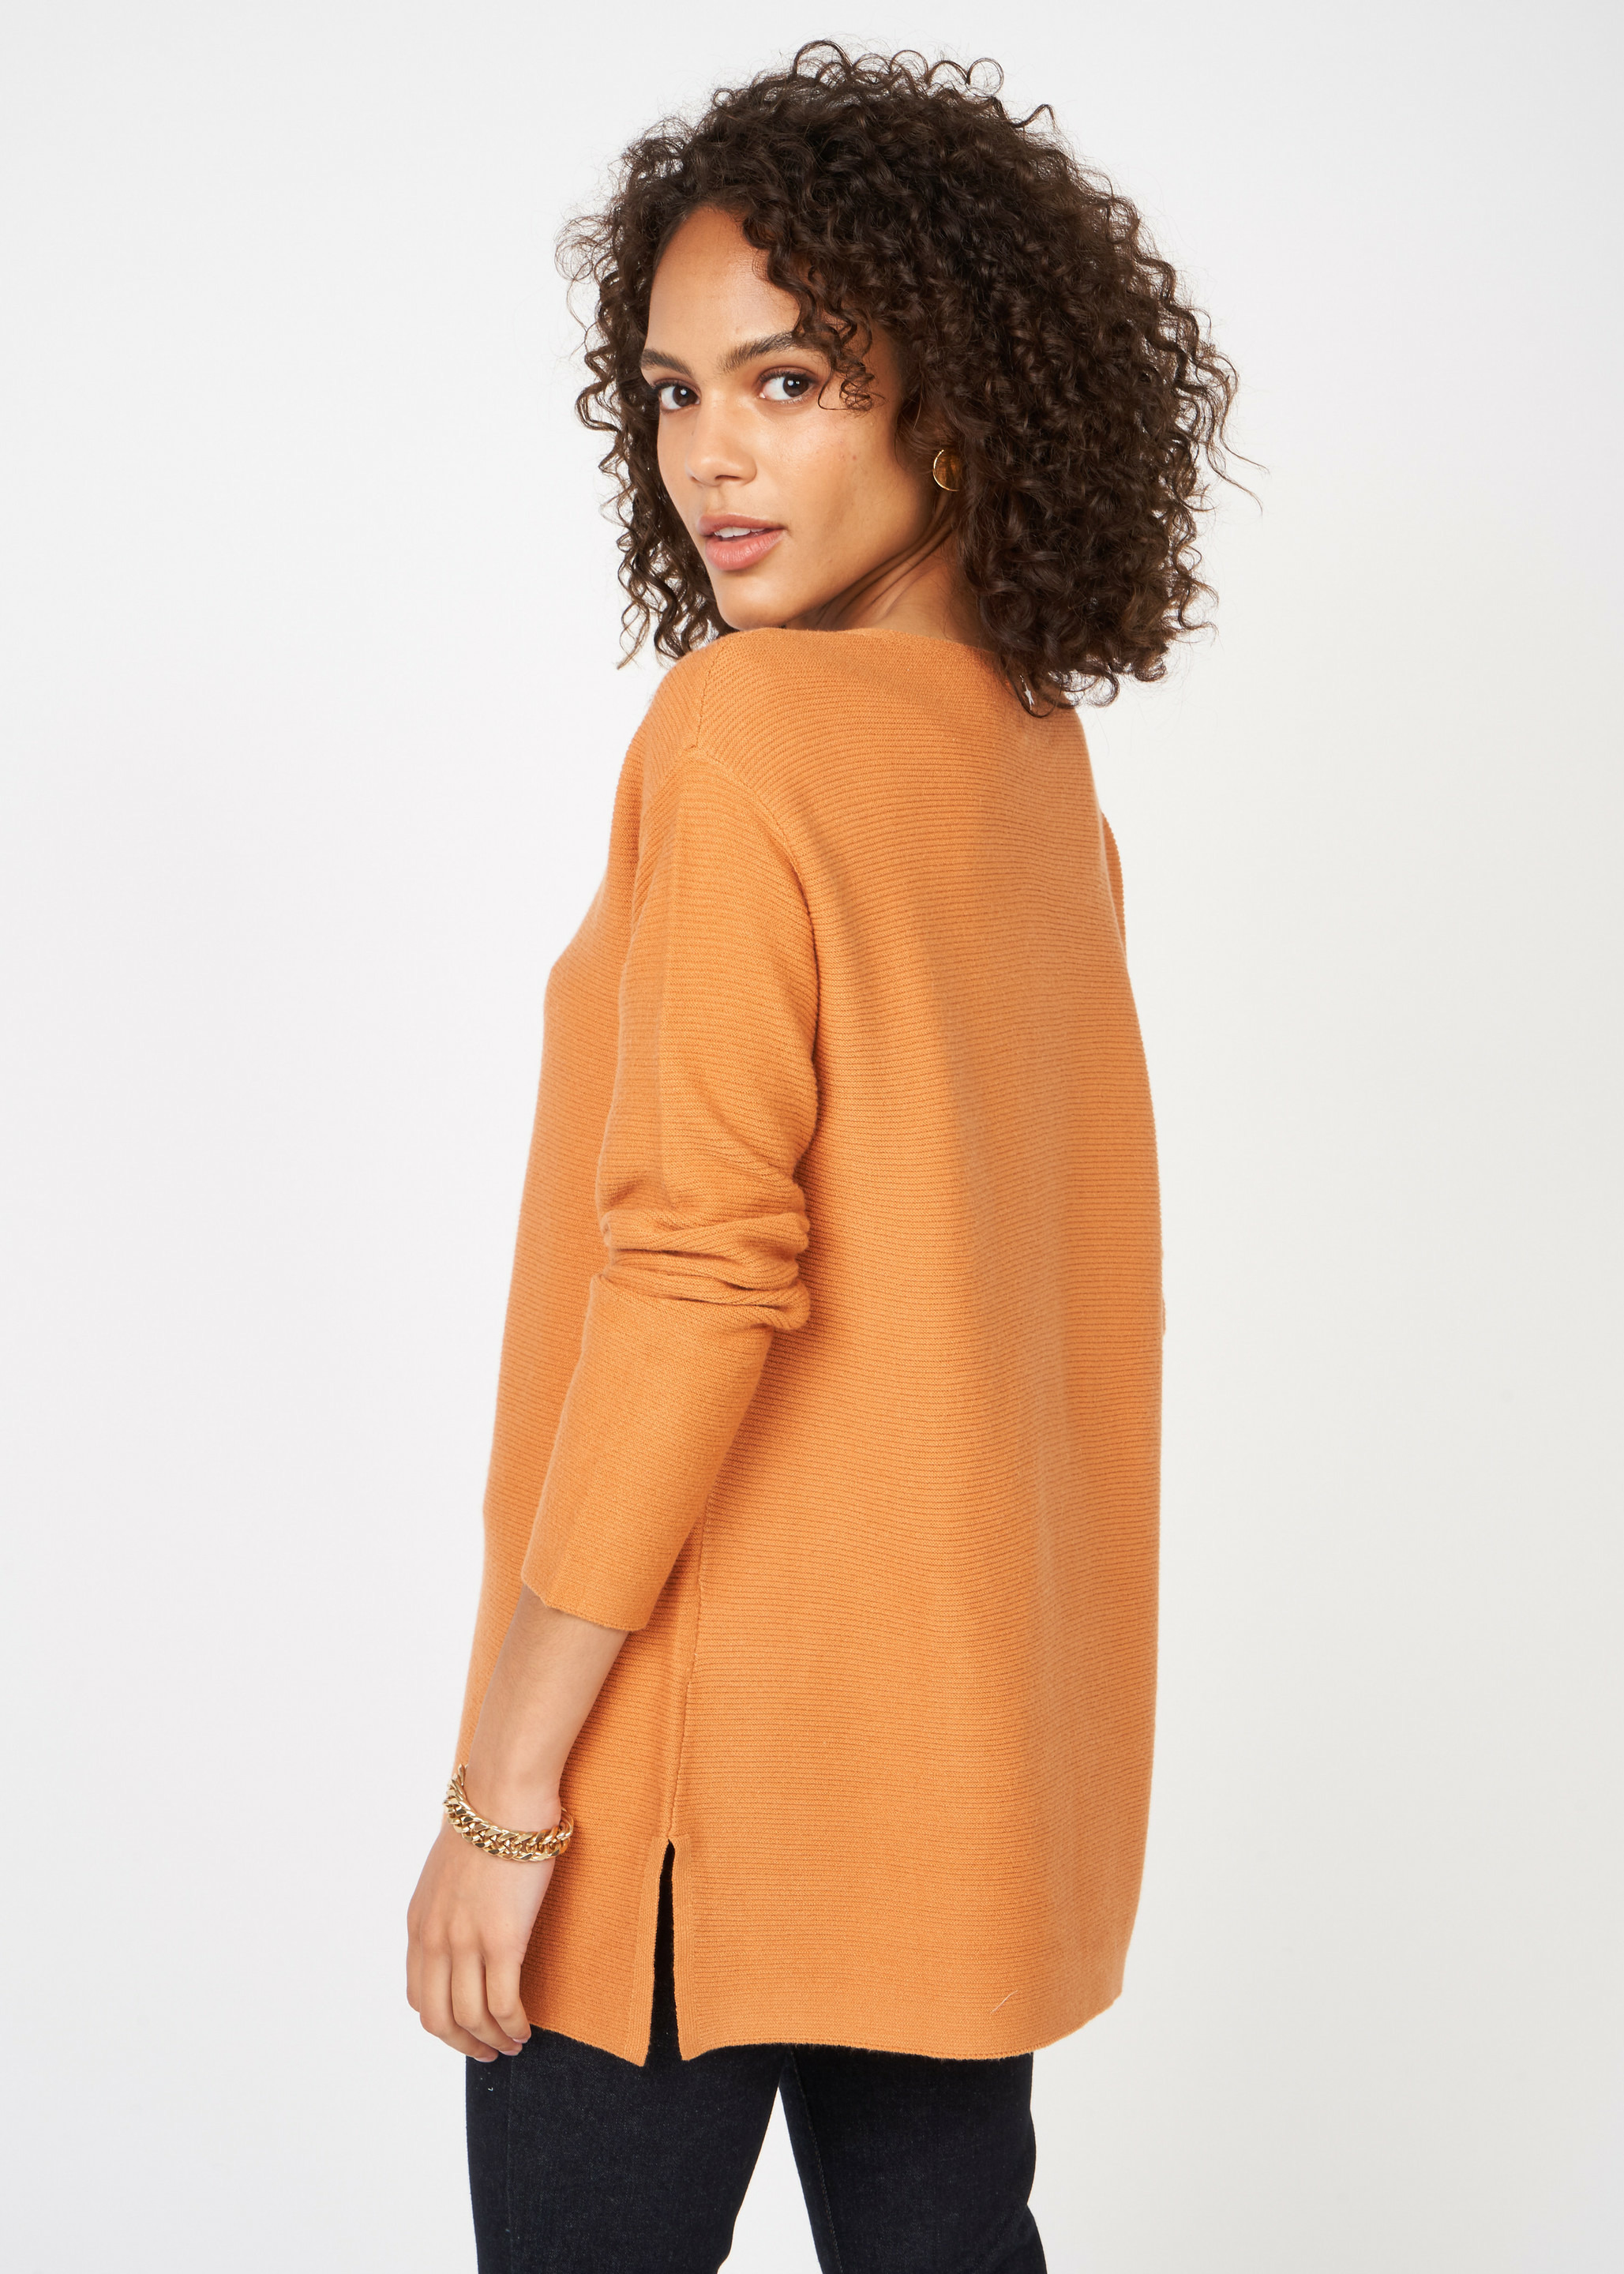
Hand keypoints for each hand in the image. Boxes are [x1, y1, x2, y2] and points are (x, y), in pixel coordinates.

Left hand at [405, 1808, 555, 2060]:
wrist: (503, 1797)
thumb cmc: (486, 1823)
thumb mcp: (448, 1871)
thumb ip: (447, 1906)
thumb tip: (464, 1922)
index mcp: (419, 1924)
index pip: (418, 1995)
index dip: (442, 2022)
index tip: (464, 2029)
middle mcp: (435, 1939)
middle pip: (438, 2018)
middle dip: (463, 2043)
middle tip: (486, 2051)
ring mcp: (466, 1943)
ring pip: (472, 2019)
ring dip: (493, 2041)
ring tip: (513, 2044)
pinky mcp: (502, 1941)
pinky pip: (504, 2005)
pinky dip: (514, 2027)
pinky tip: (526, 2029)